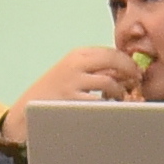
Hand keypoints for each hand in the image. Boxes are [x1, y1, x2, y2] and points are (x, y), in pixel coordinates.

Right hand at [0, 47, 143, 145]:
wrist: (27, 111)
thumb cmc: (53, 93)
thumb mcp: (71, 72)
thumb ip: (93, 67)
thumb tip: (125, 70)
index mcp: (76, 54)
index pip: (111, 51)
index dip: (127, 61)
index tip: (134, 71)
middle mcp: (75, 64)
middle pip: (114, 60)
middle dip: (130, 70)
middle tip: (135, 81)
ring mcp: (73, 82)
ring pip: (110, 81)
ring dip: (120, 90)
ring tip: (120, 97)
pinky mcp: (71, 100)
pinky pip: (100, 101)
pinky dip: (110, 104)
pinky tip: (110, 108)